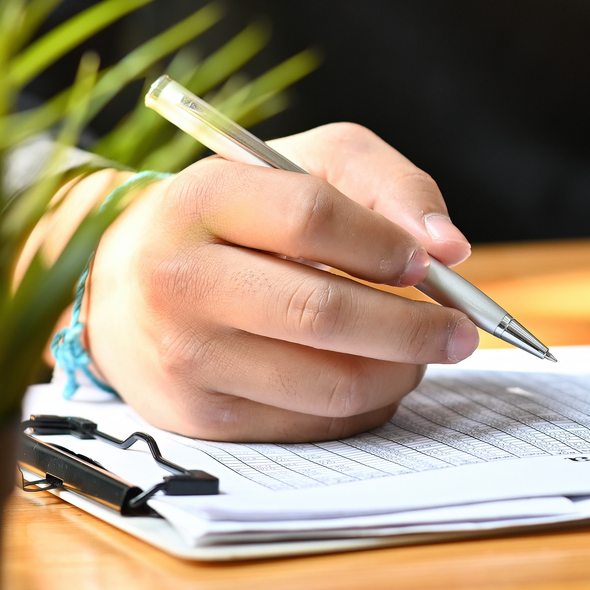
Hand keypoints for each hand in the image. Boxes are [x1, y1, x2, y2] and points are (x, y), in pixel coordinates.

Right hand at [66, 124, 477, 440]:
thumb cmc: (239, 218)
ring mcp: (186, 356)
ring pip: (329, 384)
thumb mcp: (305, 165)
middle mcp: (179, 280)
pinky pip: (314, 424)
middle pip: (323, 313)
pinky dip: (367, 405)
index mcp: (201, 201)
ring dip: (401, 372)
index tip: (431, 262)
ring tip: (422, 351)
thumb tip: (449, 248)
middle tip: (463, 328)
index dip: (384, 243)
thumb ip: (386, 185)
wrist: (126, 287)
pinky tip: (376, 375)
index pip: (309, 218)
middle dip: (415, 327)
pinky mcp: (202, 417)